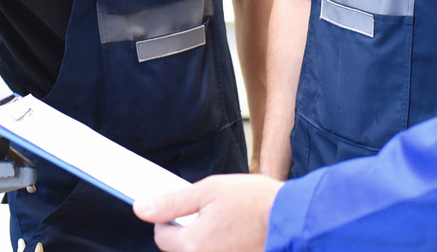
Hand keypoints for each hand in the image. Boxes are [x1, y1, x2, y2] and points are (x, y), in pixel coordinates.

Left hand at [133, 173, 282, 251]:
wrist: (294, 219)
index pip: (162, 236)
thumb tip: (141, 208)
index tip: (183, 208)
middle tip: (210, 214)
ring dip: (206, 241)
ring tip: (227, 223)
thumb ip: (172, 202)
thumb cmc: (256, 202)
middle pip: (180, 249)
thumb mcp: (209, 190)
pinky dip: (222, 246)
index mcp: (193, 245)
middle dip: (189, 232)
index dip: (169, 218)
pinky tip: (236, 234)